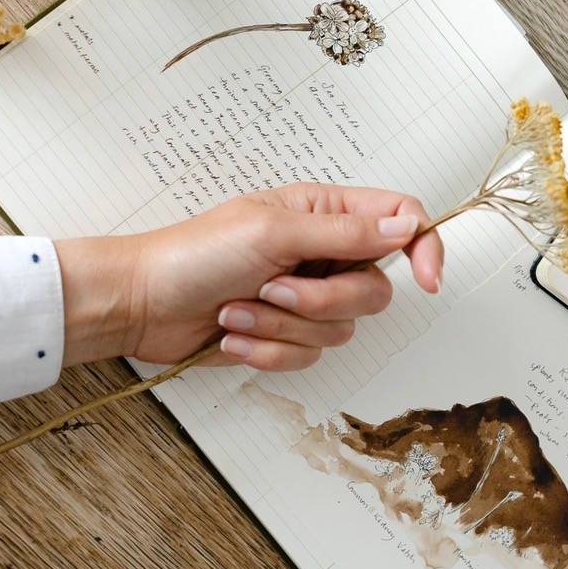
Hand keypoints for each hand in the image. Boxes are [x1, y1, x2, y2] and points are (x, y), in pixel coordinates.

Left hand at [55, 183, 443, 371]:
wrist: (140, 303)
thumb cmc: (193, 253)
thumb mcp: (274, 232)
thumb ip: (347, 233)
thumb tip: (407, 228)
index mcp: (325, 212)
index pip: (401, 220)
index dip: (423, 247)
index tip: (426, 279)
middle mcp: (323, 252)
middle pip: (375, 290)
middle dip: (323, 300)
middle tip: (276, 287)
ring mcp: (305, 295)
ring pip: (340, 328)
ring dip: (284, 326)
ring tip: (238, 308)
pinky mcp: (286, 333)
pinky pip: (307, 356)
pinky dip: (267, 348)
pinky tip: (233, 332)